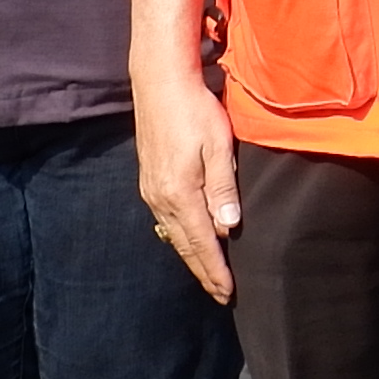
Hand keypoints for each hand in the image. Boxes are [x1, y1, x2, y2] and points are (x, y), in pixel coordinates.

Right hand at [135, 66, 241, 305]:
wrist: (159, 84)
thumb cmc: (195, 111)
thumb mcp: (218, 146)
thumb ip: (223, 189)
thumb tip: (229, 229)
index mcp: (180, 194)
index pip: (202, 243)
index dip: (215, 269)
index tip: (228, 291)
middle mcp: (161, 199)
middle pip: (185, 245)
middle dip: (203, 271)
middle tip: (220, 294)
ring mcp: (152, 190)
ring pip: (174, 234)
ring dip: (191, 257)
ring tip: (208, 275)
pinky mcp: (149, 180)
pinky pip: (166, 220)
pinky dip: (180, 237)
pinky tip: (189, 240)